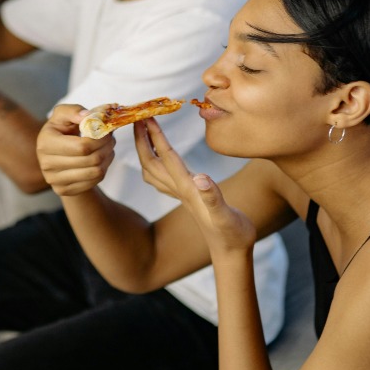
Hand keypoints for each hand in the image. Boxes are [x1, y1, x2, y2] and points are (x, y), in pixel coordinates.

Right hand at [37, 104, 115, 195]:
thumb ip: (74, 111)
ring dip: (107, 158)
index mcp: (46, 143)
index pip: (82, 146)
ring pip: (95, 172)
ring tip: (107, 148)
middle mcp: (46, 164)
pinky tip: (101, 160)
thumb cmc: (61, 130)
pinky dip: (103, 169)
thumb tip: (88, 117)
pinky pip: (93, 182)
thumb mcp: (63, 115)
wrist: (55, 153)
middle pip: (91, 160)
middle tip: (111, 139)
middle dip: (106, 147)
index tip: (107, 131)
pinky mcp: (63, 190)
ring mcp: (54, 180)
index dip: (100, 139)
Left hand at [143, 118, 255, 254]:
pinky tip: (160, 159)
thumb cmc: (232, 234)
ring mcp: (182, 195)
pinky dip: (157, 163)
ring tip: (143, 133)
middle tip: (137, 118)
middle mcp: (181, 190)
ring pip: (154, 171)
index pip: (166, 157)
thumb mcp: (226, 216)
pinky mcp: (188, 198)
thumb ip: (213, 198)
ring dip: (145, 150)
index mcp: (188, 189)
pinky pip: (164, 177)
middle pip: (152, 162)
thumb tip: (201, 178)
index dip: (155, 136)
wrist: (232, 252)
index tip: (146, 117)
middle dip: (142, 140)